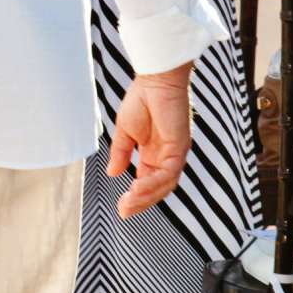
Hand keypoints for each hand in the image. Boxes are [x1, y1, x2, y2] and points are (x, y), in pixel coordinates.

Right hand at [108, 64, 192, 215]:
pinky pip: (169, 172)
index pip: (147, 183)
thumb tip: (112, 174)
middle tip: (124, 211)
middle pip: (157, 190)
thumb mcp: (124, 132)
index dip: (135, 198)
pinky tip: (137, 187)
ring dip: (146, 196)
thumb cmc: (141, 100)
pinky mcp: (180, 147)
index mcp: (153, 155)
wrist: (155, 81)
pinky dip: (153, 182)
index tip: (121, 208)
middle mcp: (165, 158)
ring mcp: (174, 154)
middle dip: (141, 203)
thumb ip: (120, 153)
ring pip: (165, 185)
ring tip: (128, 202)